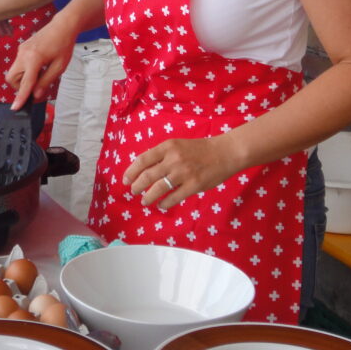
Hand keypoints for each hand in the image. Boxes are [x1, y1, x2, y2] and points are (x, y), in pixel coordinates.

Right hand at [4, 19, 75, 109]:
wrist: (62, 26)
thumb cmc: (63, 45)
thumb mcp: (59, 67)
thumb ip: (46, 82)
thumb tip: (36, 95)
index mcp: (34, 58)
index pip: (25, 82)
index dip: (21, 97)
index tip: (15, 107)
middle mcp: (23, 54)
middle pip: (12, 79)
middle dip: (20, 86)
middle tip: (36, 85)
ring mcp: (20, 50)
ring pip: (13, 72)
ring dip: (23, 78)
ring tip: (40, 73)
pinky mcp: (21, 48)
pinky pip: (18, 65)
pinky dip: (25, 71)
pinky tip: (39, 66)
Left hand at [124, 133, 241, 209]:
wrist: (225, 152)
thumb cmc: (200, 149)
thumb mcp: (178, 145)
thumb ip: (162, 155)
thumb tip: (144, 170)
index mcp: (168, 147)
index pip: (142, 160)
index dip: (131, 171)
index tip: (125, 180)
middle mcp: (174, 159)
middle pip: (147, 176)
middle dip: (137, 186)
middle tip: (133, 192)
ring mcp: (184, 173)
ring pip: (158, 188)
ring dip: (148, 197)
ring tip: (145, 201)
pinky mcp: (194, 185)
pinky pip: (174, 197)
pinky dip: (165, 203)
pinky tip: (161, 205)